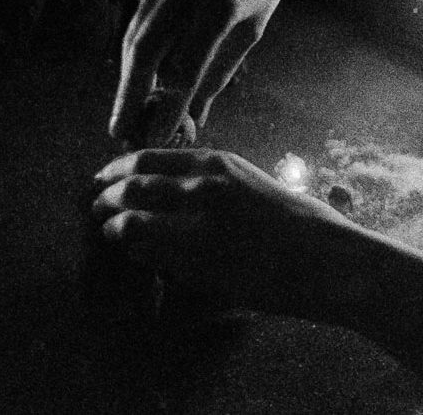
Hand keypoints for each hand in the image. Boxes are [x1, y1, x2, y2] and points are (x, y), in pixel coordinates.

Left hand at [91, 148, 350, 313]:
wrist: (329, 260)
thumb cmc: (303, 225)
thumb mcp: (255, 186)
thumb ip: (215, 187)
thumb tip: (177, 196)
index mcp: (218, 163)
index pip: (147, 158)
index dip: (116, 171)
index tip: (104, 180)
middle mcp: (202, 186)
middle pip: (129, 188)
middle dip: (103, 199)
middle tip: (94, 209)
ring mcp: (197, 226)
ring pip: (130, 224)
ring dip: (114, 230)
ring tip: (110, 235)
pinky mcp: (199, 264)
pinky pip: (149, 258)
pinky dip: (136, 257)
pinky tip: (138, 259)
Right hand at [108, 0, 301, 146]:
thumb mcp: (253, 26)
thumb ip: (219, 70)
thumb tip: (194, 114)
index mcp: (219, 4)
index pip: (183, 68)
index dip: (168, 107)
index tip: (160, 138)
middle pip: (144, 53)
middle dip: (129, 97)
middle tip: (121, 133)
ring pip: (135, 35)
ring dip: (128, 77)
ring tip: (126, 113)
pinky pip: (140, 17)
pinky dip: (136, 49)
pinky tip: (136, 75)